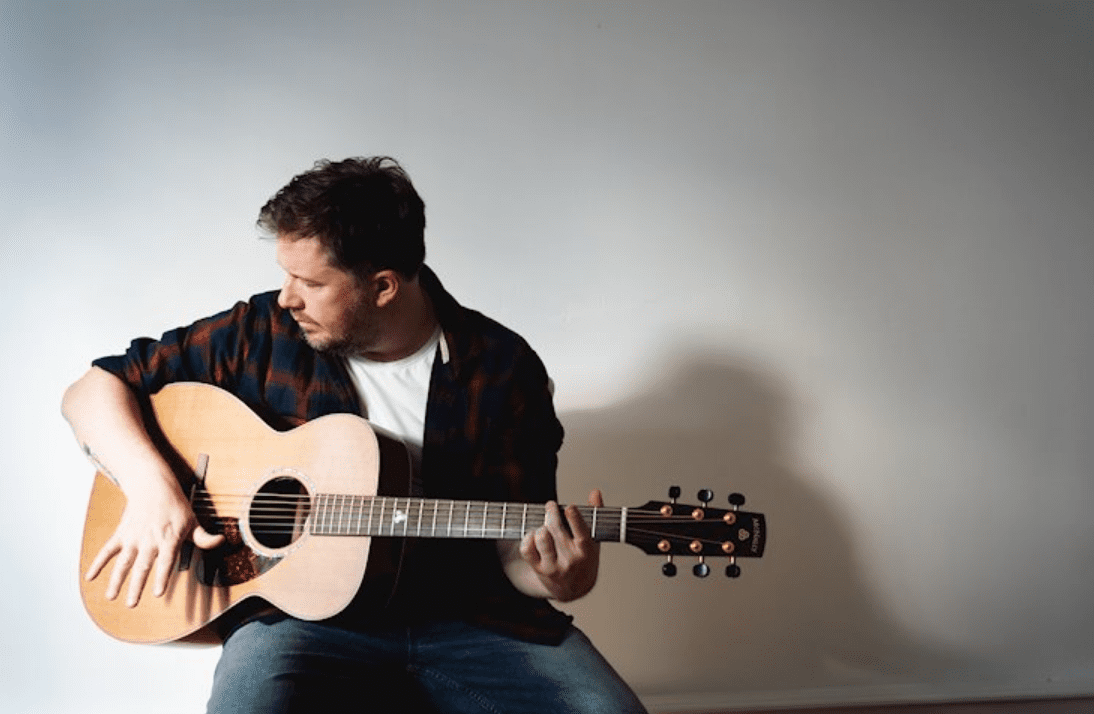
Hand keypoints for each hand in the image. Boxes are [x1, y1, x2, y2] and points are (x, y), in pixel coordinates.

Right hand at [85, 475, 223, 607]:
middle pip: (142, 566)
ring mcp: (133, 537)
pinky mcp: (121, 534)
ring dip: (116, 580)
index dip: (162, 577)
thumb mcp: (193, 520)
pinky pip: (107, 550)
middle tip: (132, 604)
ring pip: (123, 562)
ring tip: (111, 597)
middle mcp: (149, 540)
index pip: (166, 561)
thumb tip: (221, 542)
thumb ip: (204, 537)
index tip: (158, 593)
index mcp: (169, 538)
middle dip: (136, 586)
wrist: (152, 485)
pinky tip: (90, 577)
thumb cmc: (175, 505)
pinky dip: (98, 563)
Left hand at [517, 489, 602, 601]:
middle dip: (551, 512)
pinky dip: (528, 538)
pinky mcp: (539, 569)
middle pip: (556, 528)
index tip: (569, 507)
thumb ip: (595, 514)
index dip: (574, 517)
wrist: (574, 589)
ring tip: (544, 524)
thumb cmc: (585, 558)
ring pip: (541, 537)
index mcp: (586, 551)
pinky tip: (534, 535)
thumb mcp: (594, 539)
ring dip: (540, 526)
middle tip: (550, 506)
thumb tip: (595, 492)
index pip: (581, 533)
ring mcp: (553, 566)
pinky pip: (527, 549)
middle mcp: (570, 560)